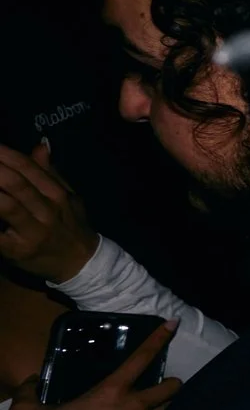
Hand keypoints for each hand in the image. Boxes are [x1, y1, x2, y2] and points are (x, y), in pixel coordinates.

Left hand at [0, 144, 99, 281]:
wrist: (81, 264)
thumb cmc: (71, 227)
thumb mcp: (68, 197)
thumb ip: (50, 172)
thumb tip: (40, 145)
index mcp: (57, 194)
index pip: (29, 168)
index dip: (6, 154)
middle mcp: (47, 211)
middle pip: (16, 184)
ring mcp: (33, 232)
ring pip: (6, 206)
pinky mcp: (17, 250)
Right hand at [6, 323, 179, 409]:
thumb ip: (31, 391)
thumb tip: (33, 381)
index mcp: (110, 392)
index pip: (141, 359)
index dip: (159, 339)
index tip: (173, 324)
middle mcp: (133, 409)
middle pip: (170, 389)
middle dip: (171, 384)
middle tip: (163, 385)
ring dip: (163, 407)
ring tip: (152, 408)